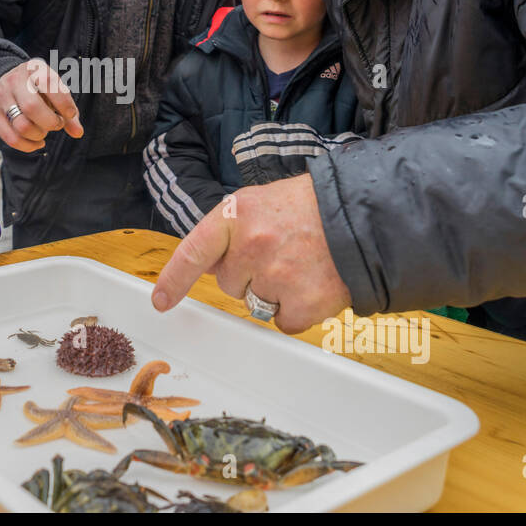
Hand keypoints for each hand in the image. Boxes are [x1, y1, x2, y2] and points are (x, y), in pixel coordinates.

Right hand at [0, 58, 83, 152]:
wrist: (8, 81)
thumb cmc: (40, 90)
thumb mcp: (56, 92)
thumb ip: (70, 112)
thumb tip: (78, 133)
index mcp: (35, 68)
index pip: (49, 83)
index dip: (63, 104)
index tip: (70, 114)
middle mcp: (15, 79)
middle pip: (32, 108)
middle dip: (51, 123)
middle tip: (57, 124)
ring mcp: (0, 96)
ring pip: (22, 126)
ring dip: (40, 135)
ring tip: (44, 131)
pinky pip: (11, 138)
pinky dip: (28, 146)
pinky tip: (38, 142)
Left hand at [151, 174, 352, 333]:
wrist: (365, 214)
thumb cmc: (314, 206)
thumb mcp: (263, 202)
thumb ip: (233, 231)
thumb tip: (211, 265)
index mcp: (237, 214)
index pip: (194, 250)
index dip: (174, 279)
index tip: (161, 301)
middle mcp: (252, 244)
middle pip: (230, 283)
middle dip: (251, 275)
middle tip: (282, 254)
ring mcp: (276, 275)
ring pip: (257, 303)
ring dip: (276, 293)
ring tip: (303, 264)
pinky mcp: (302, 302)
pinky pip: (284, 322)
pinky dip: (299, 311)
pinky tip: (314, 284)